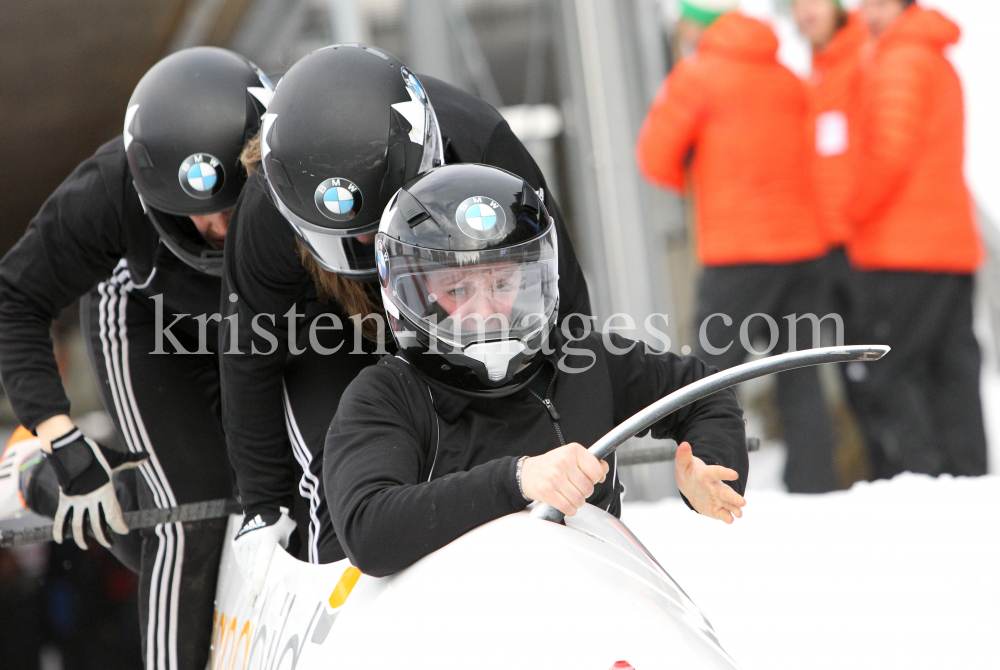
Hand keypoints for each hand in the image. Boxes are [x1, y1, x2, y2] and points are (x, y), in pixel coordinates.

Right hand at [48, 427, 147, 548]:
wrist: (71, 449)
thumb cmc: (95, 454)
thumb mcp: (115, 458)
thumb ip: (130, 460)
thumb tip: (146, 455)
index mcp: (105, 491)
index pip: (113, 515)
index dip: (119, 526)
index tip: (124, 531)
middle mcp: (91, 499)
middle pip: (97, 524)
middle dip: (104, 536)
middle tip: (109, 543)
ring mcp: (77, 501)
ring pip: (79, 525)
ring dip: (81, 538)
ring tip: (85, 545)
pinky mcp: (64, 500)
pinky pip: (60, 518)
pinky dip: (59, 529)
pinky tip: (60, 540)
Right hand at [232, 508, 295, 606]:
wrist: (264, 506)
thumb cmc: (281, 522)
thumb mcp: (288, 535)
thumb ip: (285, 551)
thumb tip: (283, 570)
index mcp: (267, 539)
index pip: (262, 563)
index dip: (260, 579)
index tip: (258, 592)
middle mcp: (252, 542)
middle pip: (252, 568)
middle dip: (253, 586)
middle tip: (254, 602)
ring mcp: (243, 542)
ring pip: (246, 566)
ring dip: (249, 580)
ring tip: (251, 595)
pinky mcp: (238, 543)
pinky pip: (242, 561)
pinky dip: (246, 570)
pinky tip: (248, 579)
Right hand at [520, 443, 608, 516]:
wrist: (526, 473)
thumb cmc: (551, 465)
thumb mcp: (571, 456)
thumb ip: (590, 462)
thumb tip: (604, 470)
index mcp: (573, 451)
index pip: (596, 470)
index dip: (595, 479)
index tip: (589, 479)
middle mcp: (564, 462)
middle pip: (588, 488)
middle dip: (585, 492)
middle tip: (576, 489)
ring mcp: (555, 477)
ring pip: (579, 500)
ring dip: (577, 502)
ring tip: (570, 496)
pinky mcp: (547, 491)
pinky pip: (567, 507)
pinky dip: (569, 509)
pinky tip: (566, 504)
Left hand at [674, 441, 745, 523]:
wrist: (690, 486)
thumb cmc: (688, 473)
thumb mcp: (683, 464)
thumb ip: (683, 456)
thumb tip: (684, 444)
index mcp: (708, 474)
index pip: (717, 473)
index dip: (725, 473)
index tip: (734, 474)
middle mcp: (716, 487)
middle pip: (725, 492)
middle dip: (734, 497)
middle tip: (743, 502)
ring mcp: (717, 498)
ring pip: (727, 503)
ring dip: (734, 508)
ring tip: (740, 514)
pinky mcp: (716, 509)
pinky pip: (722, 513)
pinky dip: (726, 517)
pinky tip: (731, 520)